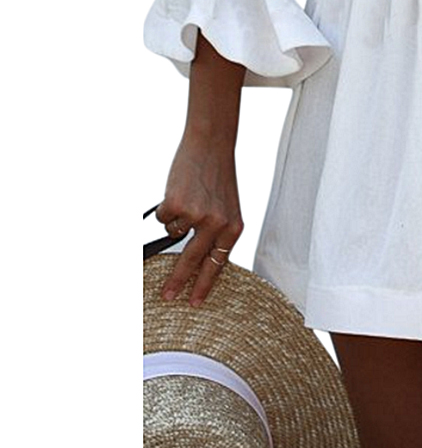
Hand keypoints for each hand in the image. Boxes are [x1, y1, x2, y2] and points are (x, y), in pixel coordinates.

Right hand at [155, 134, 243, 306]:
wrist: (211, 145)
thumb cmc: (218, 176)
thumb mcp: (227, 207)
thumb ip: (216, 232)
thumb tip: (197, 262)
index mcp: (234, 227)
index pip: (217, 264)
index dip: (205, 285)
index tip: (195, 303)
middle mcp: (217, 225)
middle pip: (192, 262)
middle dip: (177, 282)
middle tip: (168, 297)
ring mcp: (196, 216)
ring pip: (173, 234)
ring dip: (176, 219)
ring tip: (188, 197)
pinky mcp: (177, 206)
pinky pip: (163, 218)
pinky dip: (166, 207)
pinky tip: (179, 190)